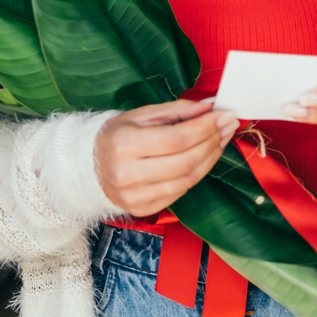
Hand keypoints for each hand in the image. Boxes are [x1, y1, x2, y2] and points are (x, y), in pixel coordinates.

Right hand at [95, 99, 238, 217]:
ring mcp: (135, 196)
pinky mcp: (142, 209)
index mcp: (124, 144)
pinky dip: (198, 173)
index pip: (176, 139)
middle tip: (228, 125)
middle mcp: (127, 174)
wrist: (89, 166)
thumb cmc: (116, 136)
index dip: (205, 128)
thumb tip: (210, 107)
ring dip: (211, 158)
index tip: (223, 115)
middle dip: (213, 140)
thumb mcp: (141, 115)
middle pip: (185, 160)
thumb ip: (177, 110)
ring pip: (187, 179)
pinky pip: (180, 192)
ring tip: (221, 139)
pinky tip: (205, 157)